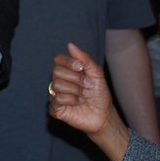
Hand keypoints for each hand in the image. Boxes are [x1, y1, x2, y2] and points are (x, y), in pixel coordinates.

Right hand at [49, 42, 130, 160]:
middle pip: (56, 72)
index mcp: (67, 71)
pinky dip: (72, 100)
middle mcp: (60, 81)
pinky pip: (56, 99)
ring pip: (57, 85)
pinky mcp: (55, 109)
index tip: (81, 68)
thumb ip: (84, 58)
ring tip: (85, 96)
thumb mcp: (96, 73)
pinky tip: (79, 103)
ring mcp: (56, 95)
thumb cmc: (100, 94)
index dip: (68, 62)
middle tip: (88, 86)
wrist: (104, 115)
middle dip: (75, 79)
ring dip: (76, 90)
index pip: (58, 60)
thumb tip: (70, 45)